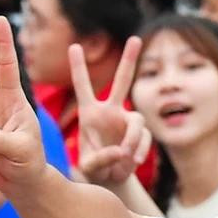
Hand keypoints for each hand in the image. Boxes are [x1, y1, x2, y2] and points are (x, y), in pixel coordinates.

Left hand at [69, 37, 149, 188]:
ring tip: (127, 157)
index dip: (79, 67)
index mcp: (90, 113)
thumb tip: (122, 152)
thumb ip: (101, 159)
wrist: (110, 179)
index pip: (84, 86)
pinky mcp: (140, 135)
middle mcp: (111, 111)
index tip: (73, 45)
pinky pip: (144, 139)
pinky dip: (140, 150)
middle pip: (122, 82)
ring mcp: (128, 122)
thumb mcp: (88, 166)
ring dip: (133, 139)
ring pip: (138, 120)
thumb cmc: (93, 169)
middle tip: (135, 38)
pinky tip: (133, 161)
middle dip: (129, 60)